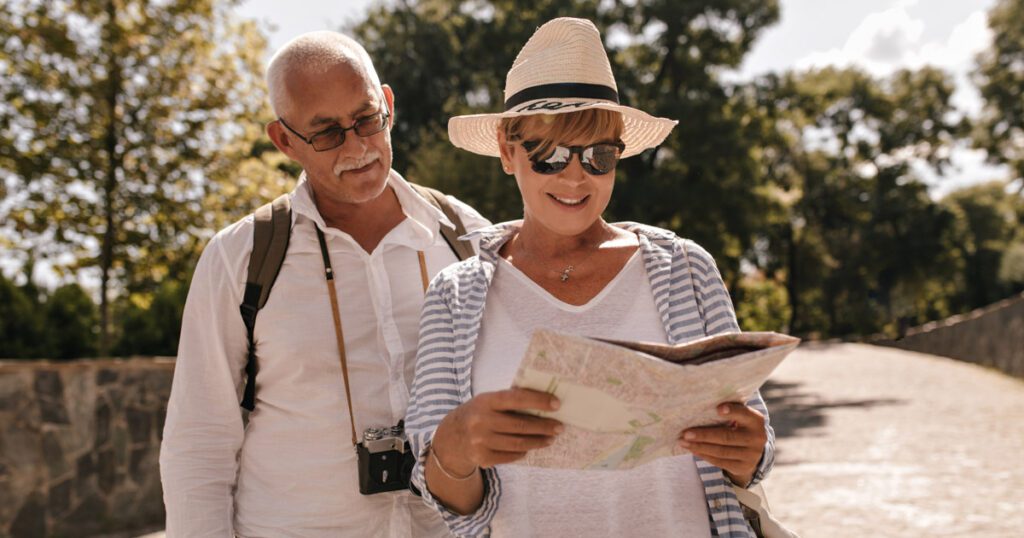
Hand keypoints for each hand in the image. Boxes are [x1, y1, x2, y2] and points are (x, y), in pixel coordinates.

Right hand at [431, 388, 563, 474]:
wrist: (451, 438)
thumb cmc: (478, 414)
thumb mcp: (487, 401)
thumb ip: (509, 401)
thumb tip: (543, 403)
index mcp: (485, 401)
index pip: (516, 398)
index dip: (538, 401)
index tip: (556, 404)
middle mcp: (481, 421)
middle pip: (521, 425)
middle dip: (544, 426)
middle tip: (559, 426)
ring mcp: (481, 442)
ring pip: (519, 443)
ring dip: (539, 441)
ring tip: (550, 438)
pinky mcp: (483, 458)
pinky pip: (512, 455)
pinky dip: (524, 451)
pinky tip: (531, 447)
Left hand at [678, 402, 766, 485]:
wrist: (755, 451)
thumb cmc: (741, 426)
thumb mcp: (742, 416)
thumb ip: (729, 410)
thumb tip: (702, 405)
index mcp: (756, 420)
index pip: (744, 414)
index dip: (732, 411)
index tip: (718, 408)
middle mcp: (756, 438)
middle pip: (727, 437)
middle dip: (704, 435)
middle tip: (685, 432)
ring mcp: (750, 455)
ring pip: (721, 451)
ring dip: (699, 446)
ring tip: (683, 442)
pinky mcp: (742, 467)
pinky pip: (719, 461)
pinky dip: (704, 455)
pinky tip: (692, 449)